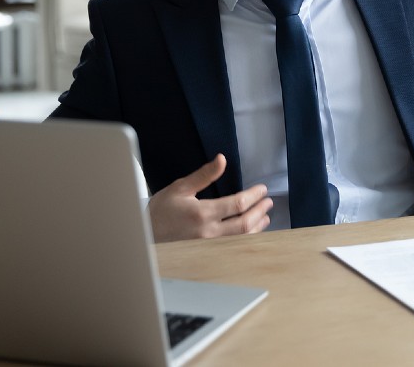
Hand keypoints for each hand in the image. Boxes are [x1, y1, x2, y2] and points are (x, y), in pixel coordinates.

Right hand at [146, 154, 272, 241]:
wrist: (144, 235)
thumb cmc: (161, 211)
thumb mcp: (180, 188)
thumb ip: (204, 175)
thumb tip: (222, 159)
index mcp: (202, 213)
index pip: (237, 204)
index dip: (254, 196)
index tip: (262, 189)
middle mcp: (208, 233)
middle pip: (244, 223)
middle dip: (260, 211)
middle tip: (269, 202)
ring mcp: (209, 246)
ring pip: (241, 238)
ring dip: (257, 226)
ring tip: (265, 216)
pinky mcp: (208, 253)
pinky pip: (233, 246)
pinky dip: (246, 238)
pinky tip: (251, 231)